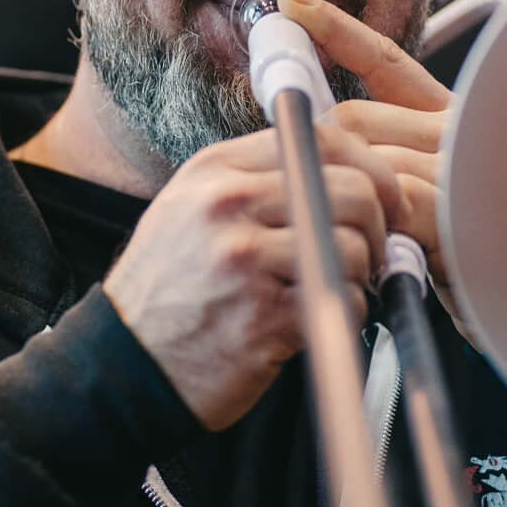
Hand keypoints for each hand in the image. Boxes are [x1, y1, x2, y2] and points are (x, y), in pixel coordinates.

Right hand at [103, 114, 408, 429]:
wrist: (124, 366)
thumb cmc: (168, 292)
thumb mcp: (191, 210)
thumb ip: (254, 179)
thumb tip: (341, 166)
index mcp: (215, 171)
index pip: (319, 140)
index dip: (370, 167)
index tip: (382, 196)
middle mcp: (227, 205)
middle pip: (350, 190)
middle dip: (377, 224)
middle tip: (370, 250)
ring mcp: (243, 259)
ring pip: (352, 247)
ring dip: (360, 275)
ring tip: (332, 289)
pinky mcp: (262, 315)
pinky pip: (341, 301)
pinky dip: (343, 315)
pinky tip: (314, 321)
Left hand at [277, 0, 465, 325]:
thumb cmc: (495, 265)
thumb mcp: (433, 204)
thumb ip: (393, 167)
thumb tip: (333, 142)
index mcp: (456, 119)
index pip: (385, 65)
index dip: (337, 31)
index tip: (293, 8)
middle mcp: (463, 130)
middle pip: (355, 119)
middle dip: (328, 156)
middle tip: (331, 200)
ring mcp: (467, 163)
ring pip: (369, 159)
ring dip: (359, 203)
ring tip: (378, 245)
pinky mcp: (468, 202)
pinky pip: (398, 199)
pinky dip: (384, 227)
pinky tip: (396, 251)